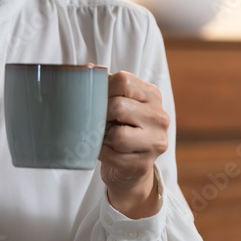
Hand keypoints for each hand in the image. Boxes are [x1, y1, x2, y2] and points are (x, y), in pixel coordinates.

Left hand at [100, 71, 169, 218]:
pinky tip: (105, 151)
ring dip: (102, 136)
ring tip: (103, 136)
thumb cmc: (119, 128)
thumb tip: (81, 71)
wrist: (131, 169)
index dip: (103, 88)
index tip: (96, 98)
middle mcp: (159, 117)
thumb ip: (105, 87)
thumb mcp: (119, 103)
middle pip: (117, 106)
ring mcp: (155, 142)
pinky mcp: (144, 164)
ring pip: (117, 135)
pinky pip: (111, 155)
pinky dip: (101, 153)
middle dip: (101, 115)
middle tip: (98, 121)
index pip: (123, 80)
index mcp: (152, 95)